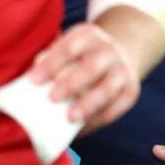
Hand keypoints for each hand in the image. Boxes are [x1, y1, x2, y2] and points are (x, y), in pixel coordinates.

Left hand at [30, 15, 147, 133]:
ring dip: (88, 105)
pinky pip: (115, 108)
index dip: (51, 64)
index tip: (33, 80)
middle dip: (71, 84)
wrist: (120, 56)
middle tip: (52, 98)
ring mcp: (123, 71)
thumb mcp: (68, 48)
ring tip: (70, 118)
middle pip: (91, 67)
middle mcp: (109, 50)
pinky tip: (81, 128)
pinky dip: (97, 119)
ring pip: (107, 89)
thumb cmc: (81, 57)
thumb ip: (51, 61)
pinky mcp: (131, 90)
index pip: (69, 48)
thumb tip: (33, 80)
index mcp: (89, 36)